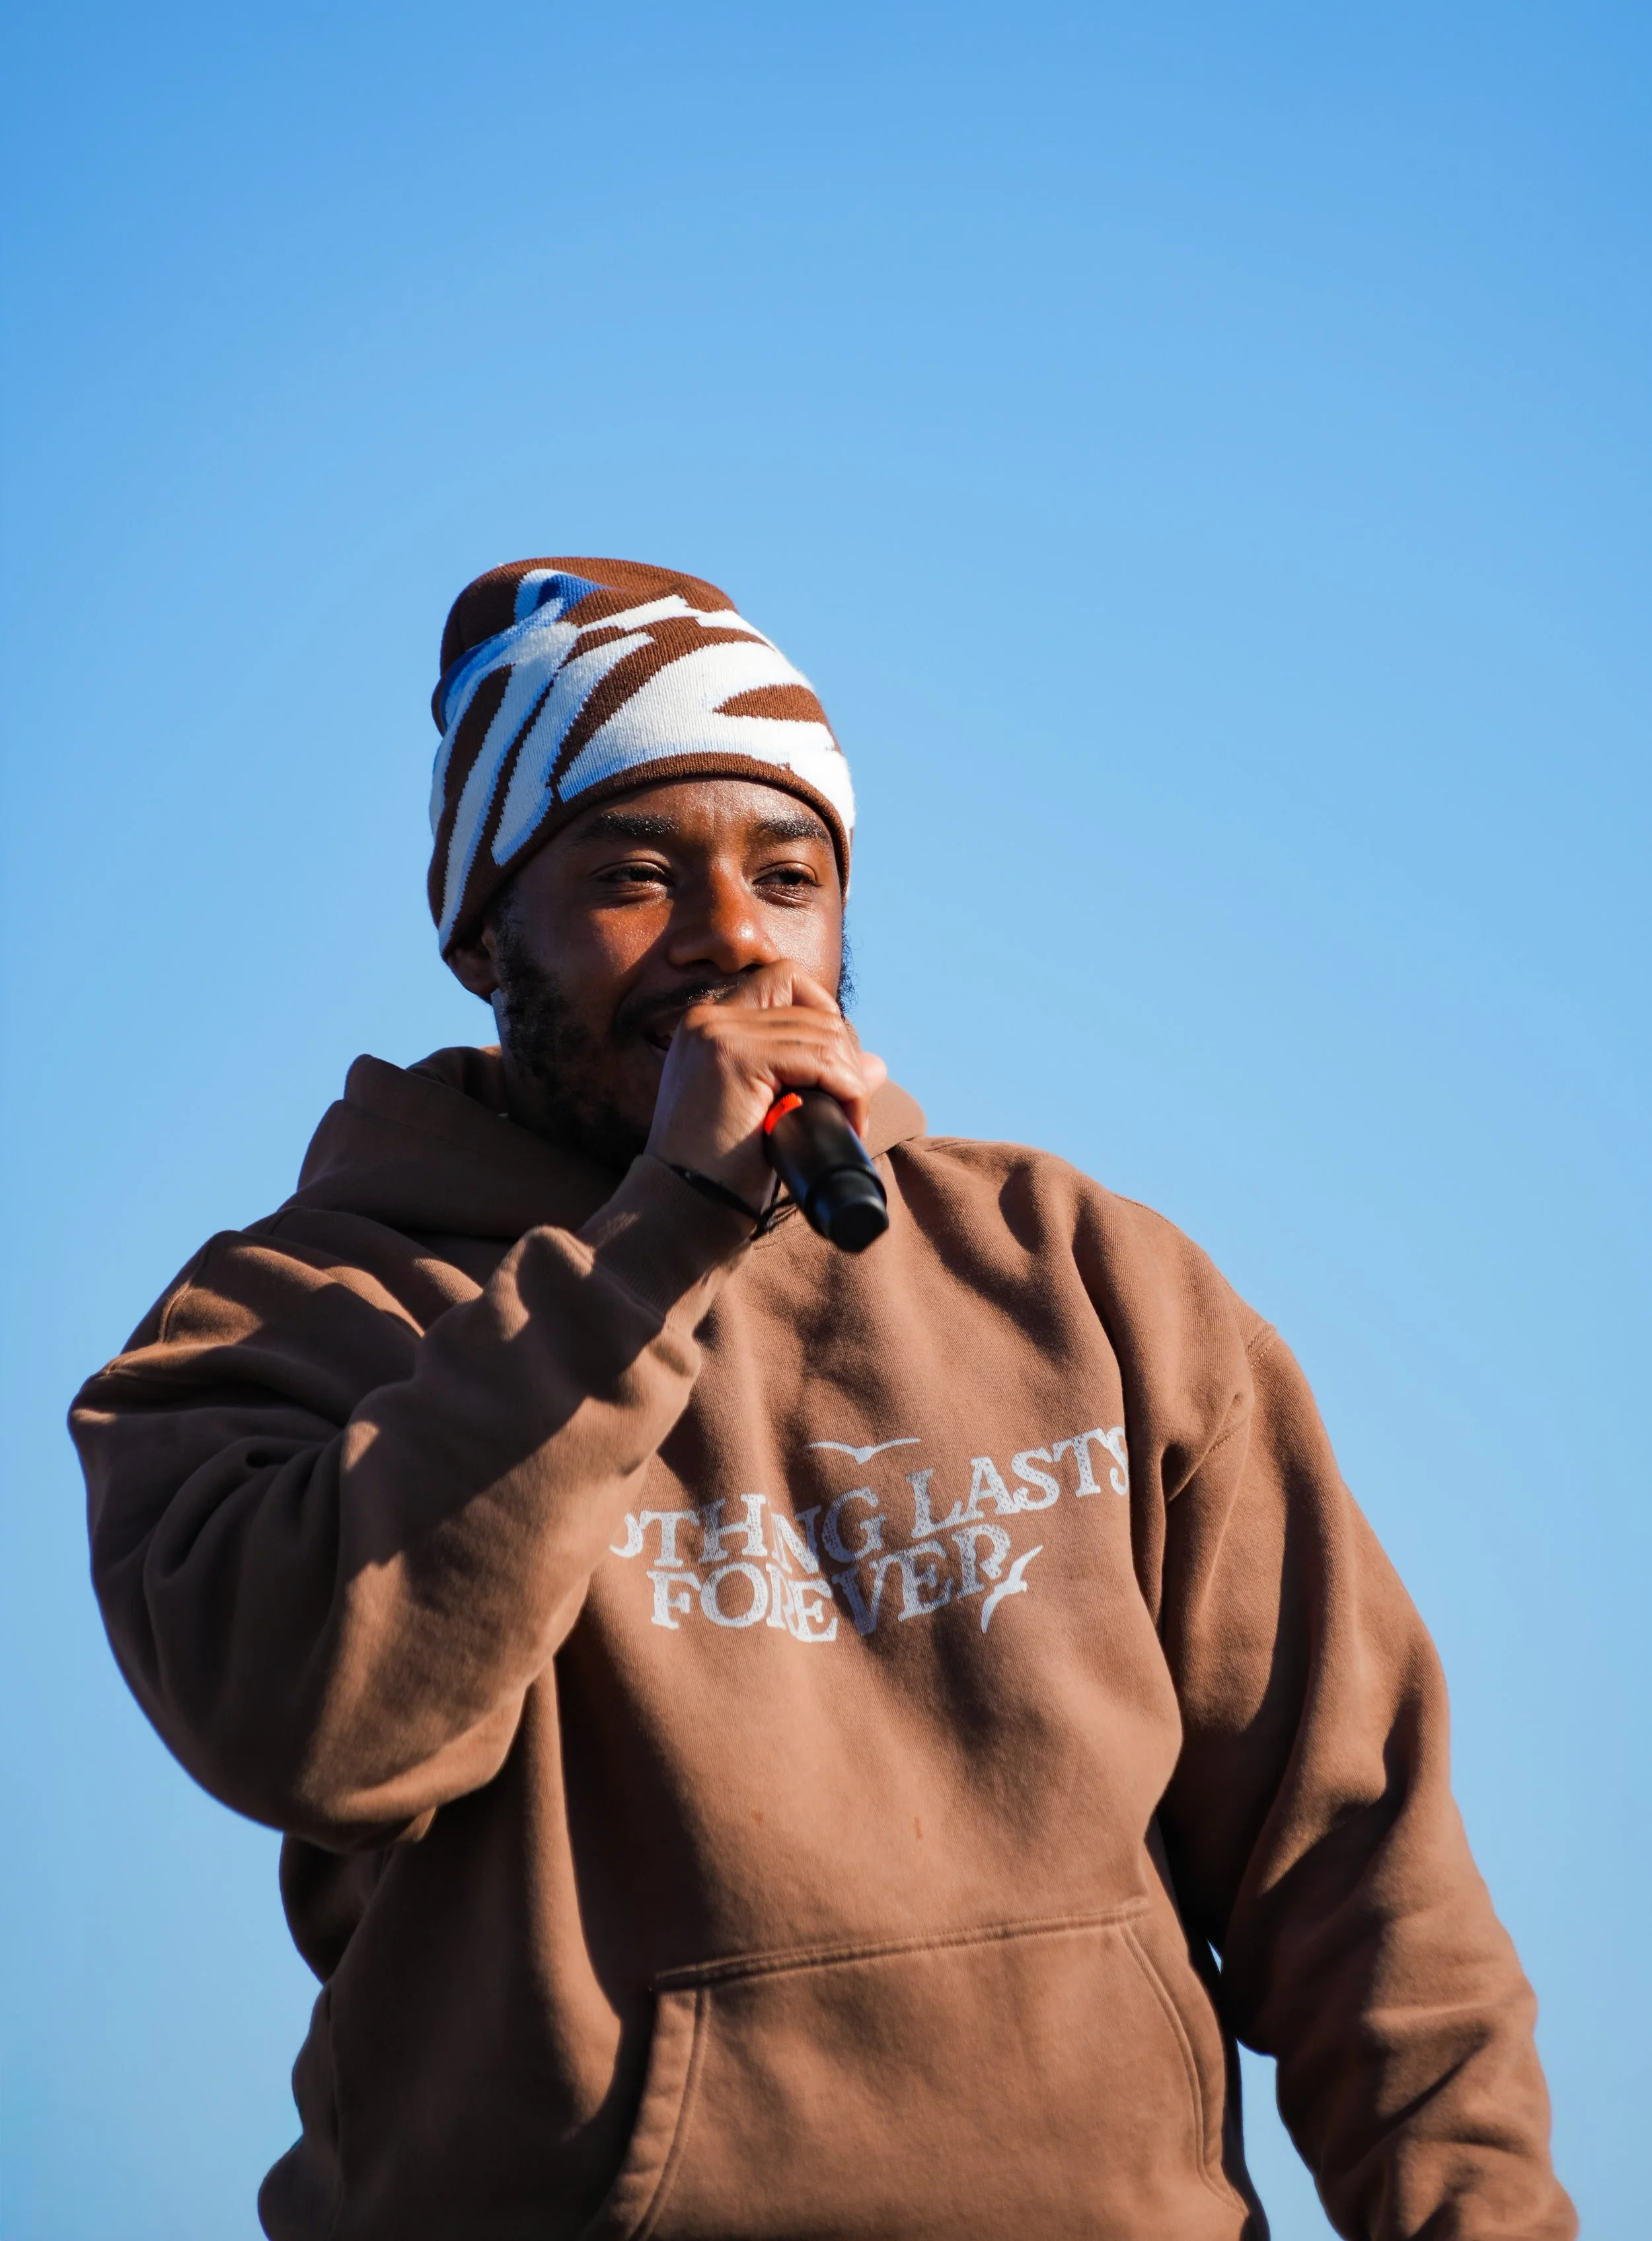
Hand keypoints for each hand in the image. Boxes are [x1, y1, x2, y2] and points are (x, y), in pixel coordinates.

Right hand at [646, 964, 886, 1211]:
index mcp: (707, 1025)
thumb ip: (808, 1077)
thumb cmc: (722, 1171)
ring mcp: (716, 1034)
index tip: (832, 1073)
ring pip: (822, 1031)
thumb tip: (877, 1064)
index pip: (784, 981)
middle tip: (848, 1107)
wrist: (682, 1208)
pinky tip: (847, 1120)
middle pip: (810, 1004)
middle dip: (843, 1055)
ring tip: (846, 1121)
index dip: (823, 1017)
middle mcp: (707, 1018)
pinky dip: (847, 1089)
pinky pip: (820, 1058)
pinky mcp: (732, 1058)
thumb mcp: (767, 1112)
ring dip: (849, 1079)